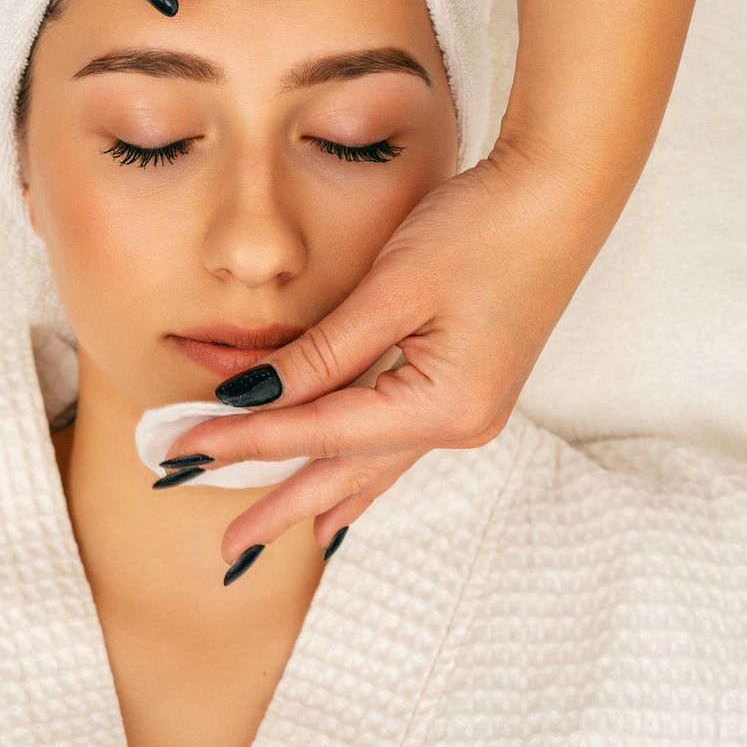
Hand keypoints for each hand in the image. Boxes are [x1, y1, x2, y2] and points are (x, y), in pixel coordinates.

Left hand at [157, 132, 631, 565]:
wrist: (562, 194)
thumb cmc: (484, 229)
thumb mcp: (392, 289)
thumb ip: (323, 353)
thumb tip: (254, 398)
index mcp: (441, 406)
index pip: (318, 431)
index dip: (246, 438)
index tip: (184, 450)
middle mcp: (458, 423)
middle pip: (347, 471)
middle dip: (281, 507)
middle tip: (227, 551)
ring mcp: (468, 410)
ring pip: (372, 463)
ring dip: (319, 494)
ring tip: (281, 537)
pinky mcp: (468, 388)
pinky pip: (396, 442)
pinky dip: (359, 469)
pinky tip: (346, 500)